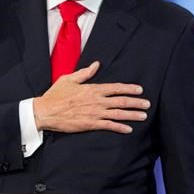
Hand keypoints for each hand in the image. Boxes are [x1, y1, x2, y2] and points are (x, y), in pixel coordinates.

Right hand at [33, 61, 149, 133]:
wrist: (45, 111)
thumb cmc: (55, 95)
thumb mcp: (69, 79)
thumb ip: (85, 73)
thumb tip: (96, 64)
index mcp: (92, 89)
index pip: (115, 88)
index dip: (129, 89)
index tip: (139, 89)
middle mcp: (96, 101)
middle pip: (120, 101)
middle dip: (136, 102)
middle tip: (147, 104)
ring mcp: (94, 113)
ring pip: (117, 114)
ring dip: (132, 115)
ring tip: (143, 116)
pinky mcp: (89, 124)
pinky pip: (108, 126)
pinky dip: (119, 127)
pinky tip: (128, 129)